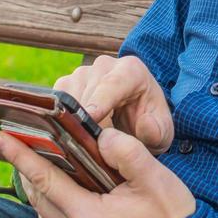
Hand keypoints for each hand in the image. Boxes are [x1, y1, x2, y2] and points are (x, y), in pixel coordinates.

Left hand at [0, 127, 195, 217]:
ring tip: (36, 163)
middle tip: (19, 142)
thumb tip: (102, 134)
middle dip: (25, 168)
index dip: (20, 155)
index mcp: (88, 215)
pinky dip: (50, 205)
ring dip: (37, 187)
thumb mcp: (155, 178)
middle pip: (37, 196)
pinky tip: (60, 191)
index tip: (1, 136)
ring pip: (43, 213)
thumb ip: (126, 151)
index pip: (44, 179)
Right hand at [52, 55, 173, 154]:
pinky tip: (69, 140)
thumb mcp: (162, 132)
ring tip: (82, 148)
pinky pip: (55, 104)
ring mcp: (81, 73)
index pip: (112, 85)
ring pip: (68, 100)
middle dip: (86, 124)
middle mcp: (103, 66)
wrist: (136, 116)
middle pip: (87, 95)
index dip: (100, 101)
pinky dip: (60, 123)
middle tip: (89, 152)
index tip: (90, 118)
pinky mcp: (64, 85)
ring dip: (72, 125)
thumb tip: (145, 126)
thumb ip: (157, 131)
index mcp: (130, 70)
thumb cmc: (150, 123)